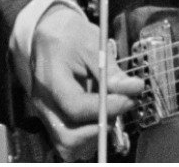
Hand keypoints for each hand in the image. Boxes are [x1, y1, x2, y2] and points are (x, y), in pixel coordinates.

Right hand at [25, 2, 144, 161]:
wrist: (47, 32)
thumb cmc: (68, 35)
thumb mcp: (91, 44)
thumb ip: (111, 71)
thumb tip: (134, 88)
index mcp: (50, 81)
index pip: (75, 107)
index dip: (105, 108)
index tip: (128, 99)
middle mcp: (44, 103)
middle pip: (68, 137)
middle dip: (99, 129)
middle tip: (119, 108)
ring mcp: (46, 114)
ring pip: (68, 145)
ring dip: (94, 136)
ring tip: (110, 111)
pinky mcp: (53, 119)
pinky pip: (69, 141)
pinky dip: (87, 137)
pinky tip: (100, 118)